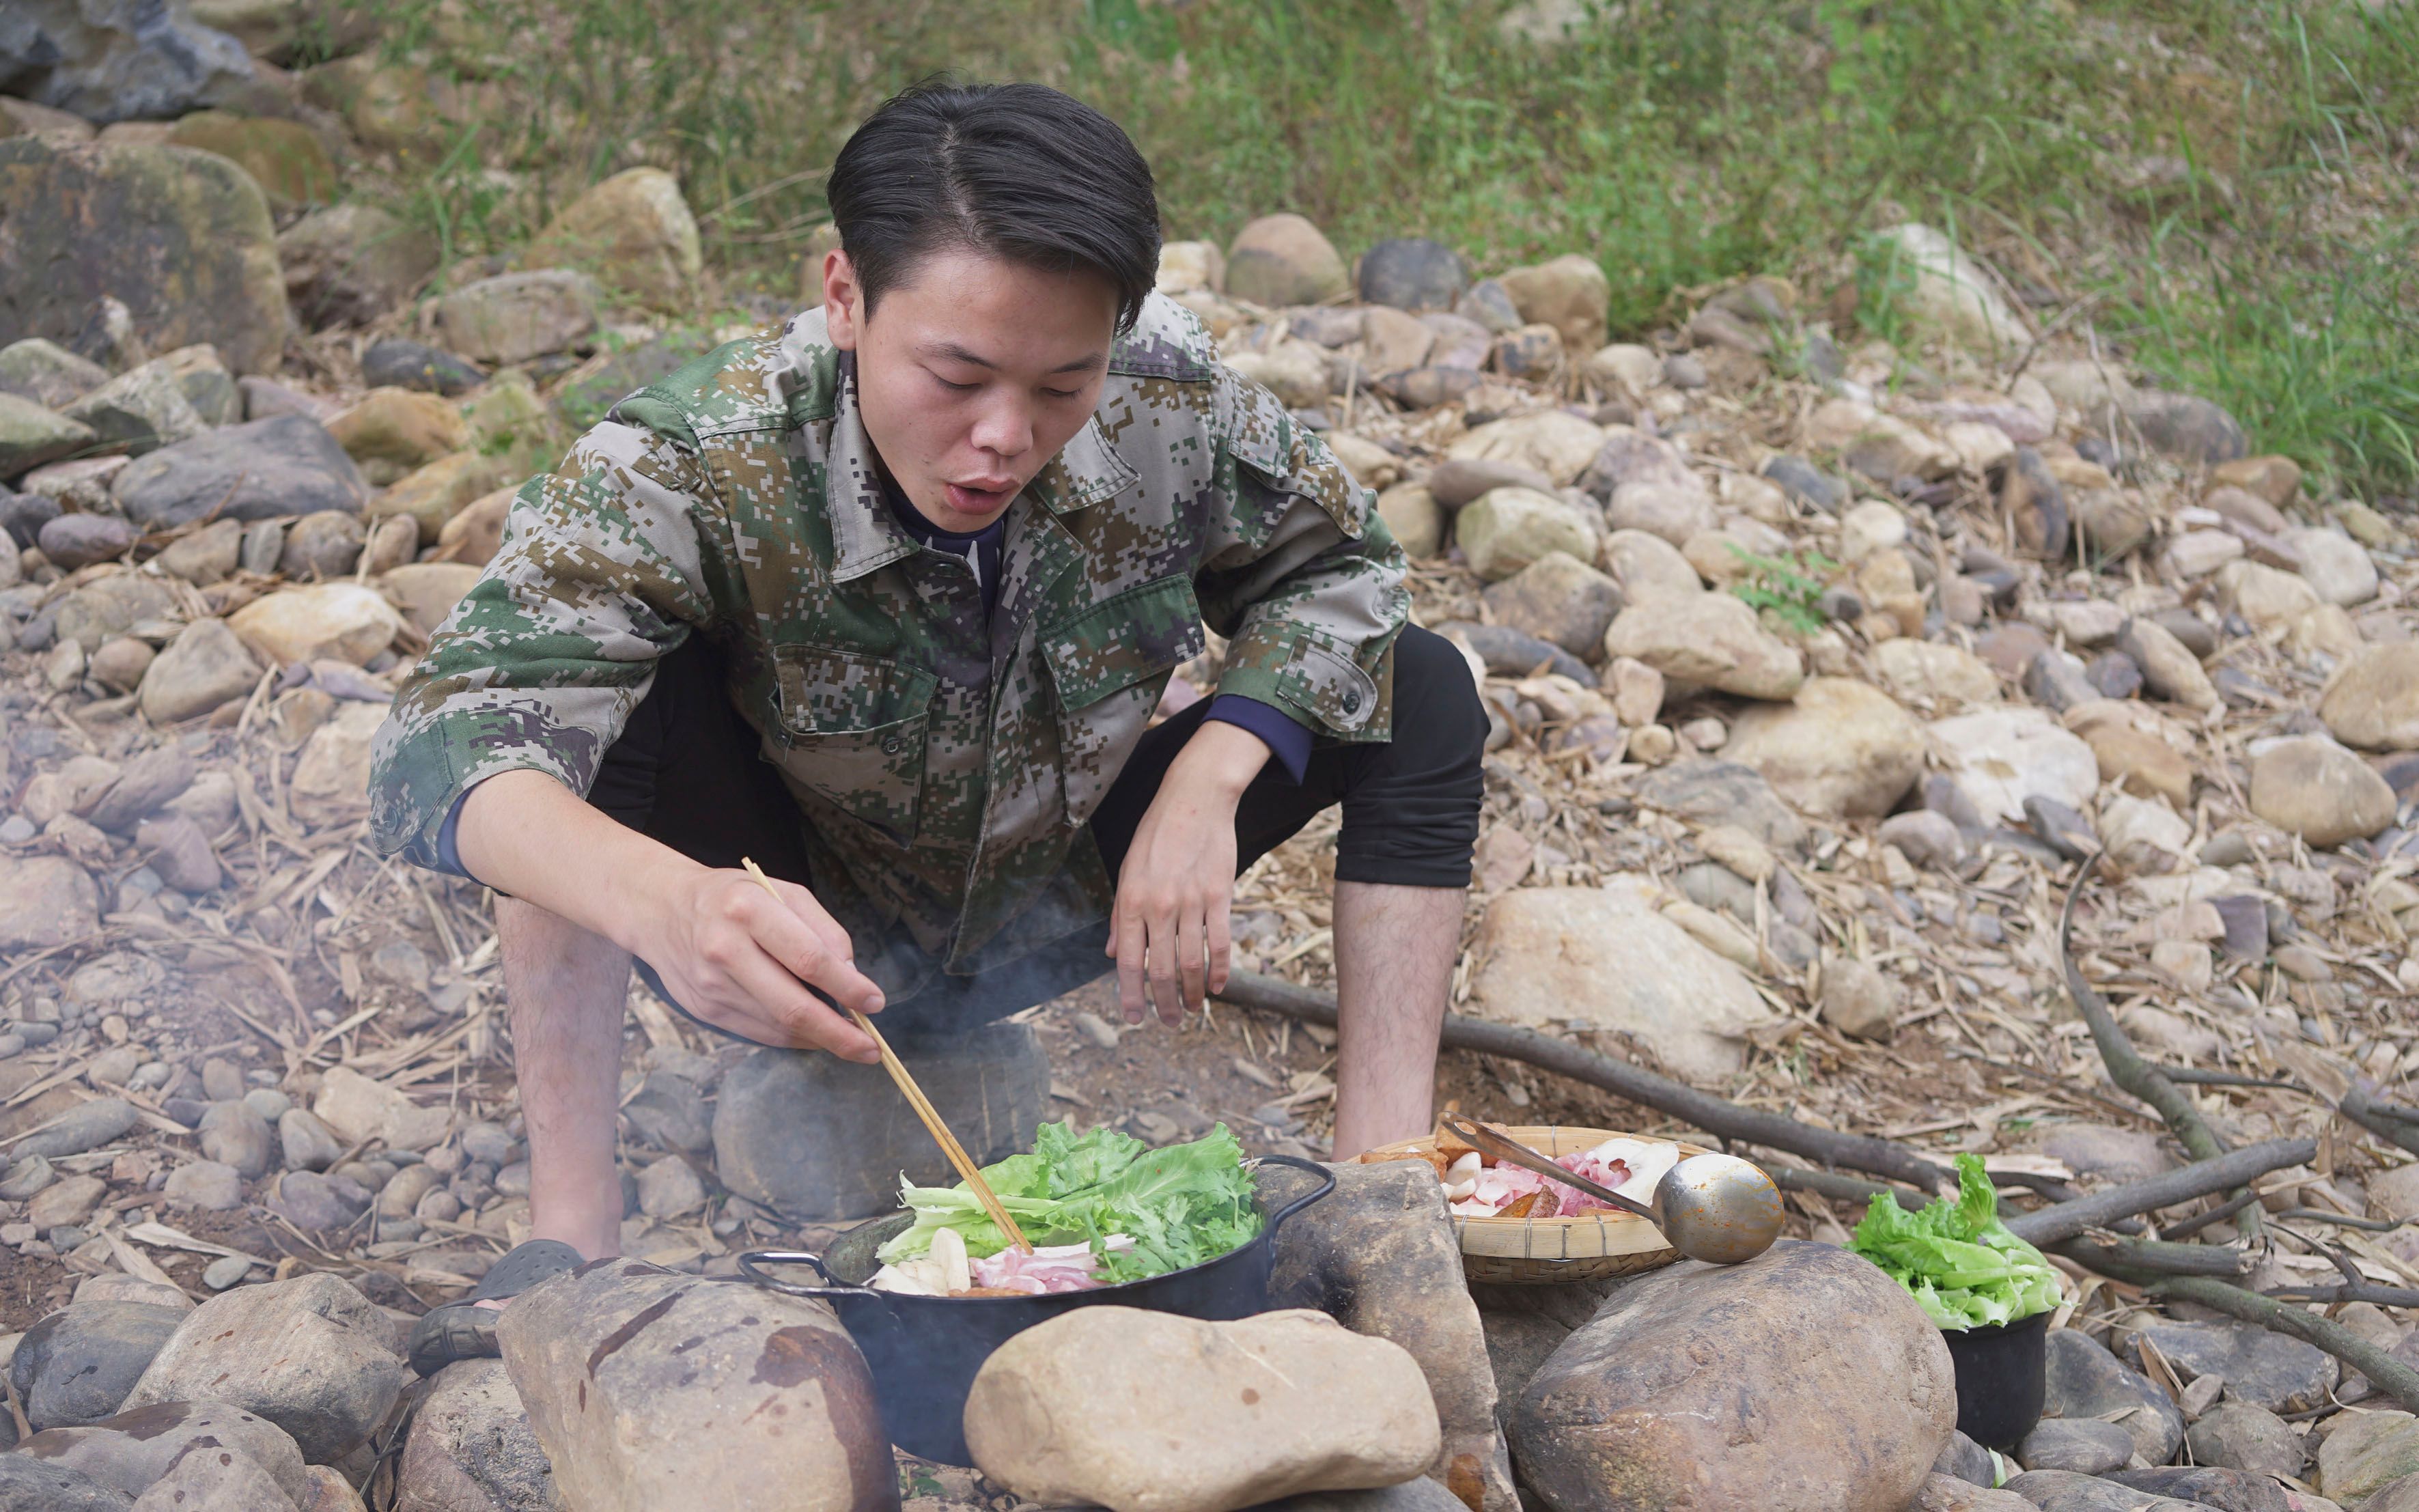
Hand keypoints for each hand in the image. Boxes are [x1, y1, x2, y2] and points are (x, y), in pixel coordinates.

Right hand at [455, 771, 888, 1060]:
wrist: (659, 910)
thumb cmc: (733, 897)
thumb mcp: (783, 892)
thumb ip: (822, 929)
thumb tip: (851, 975)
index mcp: (748, 910)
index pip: (808, 958)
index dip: (847, 986)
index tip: (874, 1002)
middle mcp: (725, 950)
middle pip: (792, 1006)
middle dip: (838, 1033)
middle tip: (870, 1048)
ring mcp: (711, 986)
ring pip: (777, 1027)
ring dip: (818, 1039)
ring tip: (849, 1041)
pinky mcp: (704, 1010)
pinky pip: (759, 1033)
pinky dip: (791, 1039)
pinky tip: (812, 1034)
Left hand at [1107, 721, 1265, 1024]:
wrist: (1195, 799)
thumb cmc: (1156, 834)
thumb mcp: (1127, 871)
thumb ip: (1121, 916)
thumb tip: (1115, 953)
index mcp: (1131, 901)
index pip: (1128, 962)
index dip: (1131, 995)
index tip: (1135, 1018)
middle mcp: (1160, 906)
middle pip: (1160, 970)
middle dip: (1165, 1004)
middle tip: (1170, 1022)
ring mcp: (1192, 903)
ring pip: (1191, 963)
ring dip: (1193, 994)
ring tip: (1194, 1010)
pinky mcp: (1220, 896)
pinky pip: (1219, 943)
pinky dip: (1220, 971)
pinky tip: (1219, 987)